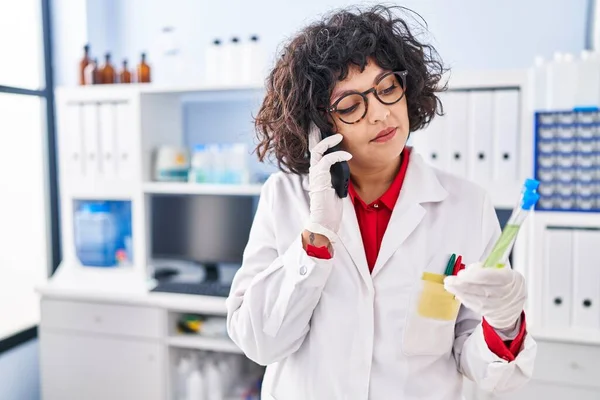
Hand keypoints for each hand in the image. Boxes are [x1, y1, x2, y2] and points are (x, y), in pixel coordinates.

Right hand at [304, 128, 351, 242]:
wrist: (324, 222)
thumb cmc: (330, 206)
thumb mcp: (336, 186)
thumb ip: (336, 174)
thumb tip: (344, 164)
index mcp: (317, 171)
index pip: (316, 149)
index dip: (318, 136)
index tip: (324, 125)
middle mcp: (314, 170)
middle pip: (312, 145)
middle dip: (315, 131)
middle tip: (320, 119)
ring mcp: (315, 174)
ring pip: (316, 150)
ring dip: (328, 141)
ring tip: (338, 136)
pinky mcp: (319, 179)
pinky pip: (326, 160)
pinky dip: (337, 155)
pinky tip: (347, 155)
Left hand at [444, 262, 525, 329]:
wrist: (512, 303)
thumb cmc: (505, 282)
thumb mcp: (502, 270)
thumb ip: (488, 268)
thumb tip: (470, 269)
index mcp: (511, 279)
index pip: (491, 277)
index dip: (474, 275)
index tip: (462, 274)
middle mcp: (505, 294)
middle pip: (481, 289)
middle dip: (462, 284)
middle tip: (450, 280)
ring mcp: (497, 305)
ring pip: (476, 298)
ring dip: (459, 291)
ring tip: (449, 285)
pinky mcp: (489, 312)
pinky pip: (474, 305)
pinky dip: (464, 298)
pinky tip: (457, 293)